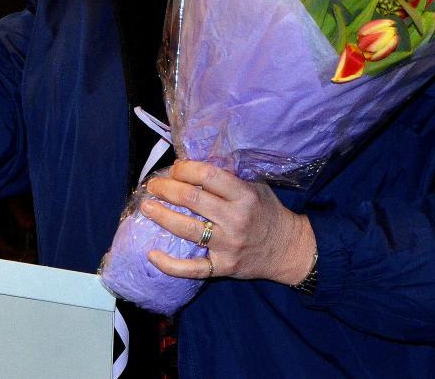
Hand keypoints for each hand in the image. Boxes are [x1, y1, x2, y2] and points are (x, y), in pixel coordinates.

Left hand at [141, 160, 315, 285]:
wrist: (287, 249)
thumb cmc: (268, 213)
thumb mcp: (256, 187)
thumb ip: (230, 178)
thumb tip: (194, 165)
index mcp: (244, 195)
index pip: (208, 175)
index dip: (186, 169)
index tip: (174, 168)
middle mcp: (235, 219)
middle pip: (192, 199)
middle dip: (166, 189)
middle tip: (152, 186)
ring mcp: (228, 246)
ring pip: (187, 230)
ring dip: (162, 216)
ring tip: (147, 207)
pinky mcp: (223, 267)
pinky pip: (192, 269)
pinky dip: (169, 264)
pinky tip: (152, 254)